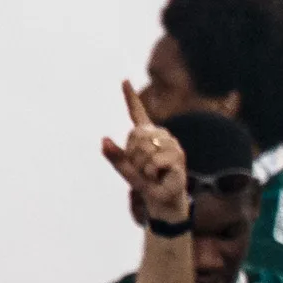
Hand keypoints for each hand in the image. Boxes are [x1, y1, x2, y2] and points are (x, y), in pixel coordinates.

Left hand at [103, 81, 188, 226]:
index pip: (137, 112)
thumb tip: (103, 140)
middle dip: (133, 157)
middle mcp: (160, 135)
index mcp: (146, 135)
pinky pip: (154, 160)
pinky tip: (160, 176)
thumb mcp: (126, 170)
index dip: (130, 97)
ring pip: (145, 148)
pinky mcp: (178, 156)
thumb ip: (115, 156)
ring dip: (142, 167)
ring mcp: (171, 144)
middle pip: (136, 136)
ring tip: (152, 174)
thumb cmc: (146, 184)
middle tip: (143, 170)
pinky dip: (151, 172)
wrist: (163, 202)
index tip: (125, 81)